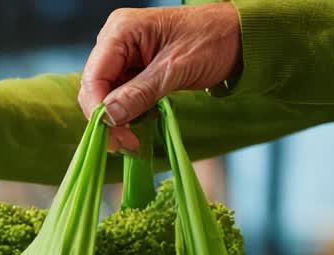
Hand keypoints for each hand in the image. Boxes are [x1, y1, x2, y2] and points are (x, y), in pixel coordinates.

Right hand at [78, 3, 241, 152]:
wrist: (239, 35)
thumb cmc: (213, 40)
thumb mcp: (176, 69)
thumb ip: (139, 93)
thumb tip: (108, 119)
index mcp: (121, 31)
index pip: (94, 77)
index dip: (98, 110)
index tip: (116, 137)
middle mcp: (115, 40)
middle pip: (95, 88)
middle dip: (107, 118)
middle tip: (127, 144)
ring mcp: (122, 54)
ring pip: (105, 95)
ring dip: (117, 119)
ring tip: (134, 137)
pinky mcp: (132, 68)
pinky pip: (120, 95)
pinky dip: (128, 112)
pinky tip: (141, 121)